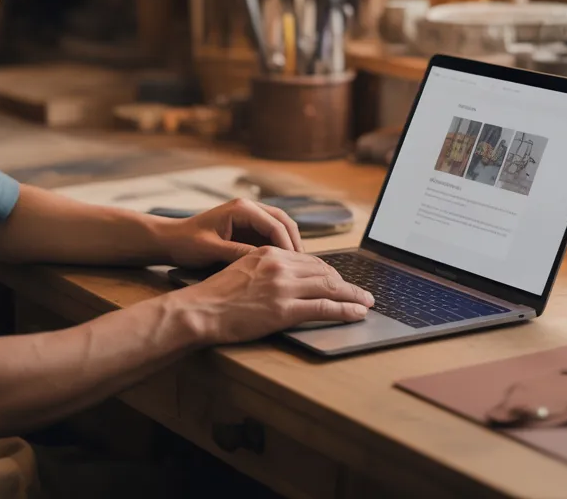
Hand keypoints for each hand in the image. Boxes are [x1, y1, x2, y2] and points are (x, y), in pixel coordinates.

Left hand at [156, 197, 303, 268]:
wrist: (170, 240)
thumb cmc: (186, 243)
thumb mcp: (211, 250)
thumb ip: (237, 253)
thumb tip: (264, 261)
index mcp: (241, 208)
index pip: (274, 224)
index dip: (287, 245)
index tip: (294, 265)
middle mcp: (248, 208)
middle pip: (283, 222)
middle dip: (294, 243)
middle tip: (303, 266)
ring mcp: (249, 217)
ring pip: (280, 228)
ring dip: (289, 246)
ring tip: (298, 268)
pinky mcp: (247, 228)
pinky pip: (270, 236)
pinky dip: (280, 249)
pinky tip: (283, 267)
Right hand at [174, 247, 373, 343]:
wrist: (199, 310)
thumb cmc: (214, 295)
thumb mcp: (241, 268)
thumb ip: (265, 268)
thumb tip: (284, 278)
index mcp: (269, 253)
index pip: (309, 260)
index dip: (329, 272)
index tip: (340, 280)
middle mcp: (280, 264)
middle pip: (324, 271)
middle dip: (346, 283)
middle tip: (361, 292)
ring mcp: (283, 286)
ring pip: (330, 287)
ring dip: (353, 296)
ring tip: (366, 302)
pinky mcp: (285, 309)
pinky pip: (324, 308)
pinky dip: (346, 310)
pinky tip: (357, 313)